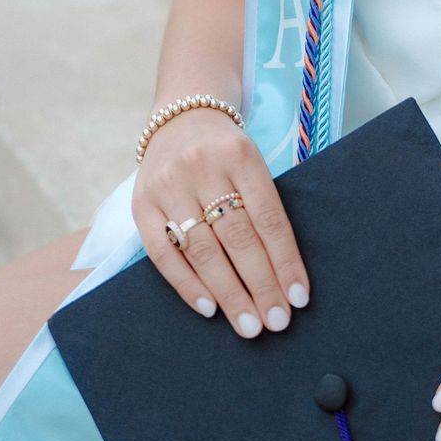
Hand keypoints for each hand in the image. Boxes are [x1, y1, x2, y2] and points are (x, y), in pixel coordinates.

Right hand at [133, 108, 310, 338]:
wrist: (180, 116)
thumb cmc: (227, 151)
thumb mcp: (251, 161)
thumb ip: (262, 206)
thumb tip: (284, 273)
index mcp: (240, 154)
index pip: (268, 217)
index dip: (284, 261)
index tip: (299, 298)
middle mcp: (202, 168)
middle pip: (237, 238)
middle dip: (260, 285)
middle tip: (277, 322)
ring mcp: (168, 186)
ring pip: (202, 250)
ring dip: (229, 294)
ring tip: (249, 325)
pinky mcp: (141, 204)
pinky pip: (163, 254)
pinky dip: (187, 285)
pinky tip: (209, 309)